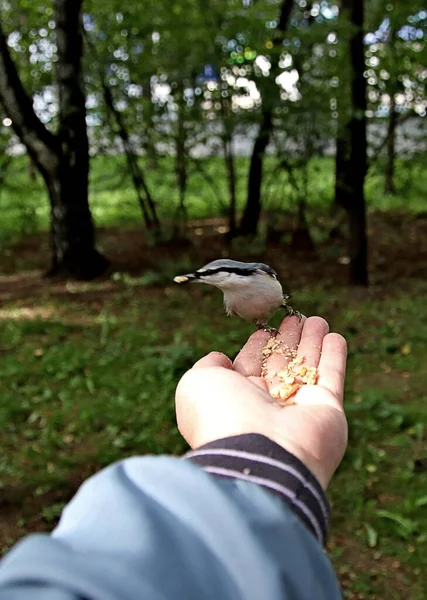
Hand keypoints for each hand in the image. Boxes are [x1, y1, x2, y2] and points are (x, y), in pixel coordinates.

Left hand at [175, 316, 347, 488]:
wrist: (257, 454)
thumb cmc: (221, 417)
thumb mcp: (196, 383)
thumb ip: (208, 365)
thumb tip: (221, 358)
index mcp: (237, 399)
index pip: (250, 365)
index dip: (259, 345)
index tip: (265, 328)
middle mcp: (268, 405)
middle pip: (281, 363)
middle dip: (288, 339)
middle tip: (296, 317)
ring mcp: (299, 409)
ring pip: (308, 366)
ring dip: (313, 342)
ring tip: (318, 319)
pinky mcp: (327, 410)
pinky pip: (331, 377)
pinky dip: (334, 357)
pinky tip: (336, 337)